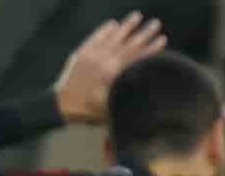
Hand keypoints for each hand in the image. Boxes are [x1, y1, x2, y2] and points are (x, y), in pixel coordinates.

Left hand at [53, 11, 167, 124]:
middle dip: (144, 33)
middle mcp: (104, 60)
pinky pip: (95, 37)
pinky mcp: (82, 52)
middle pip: (128, 43)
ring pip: (112, 36)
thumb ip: (125, 93)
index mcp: (113, 74)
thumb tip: (142, 82)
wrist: (61, 105)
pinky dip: (104, 30)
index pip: (137, 57)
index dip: (151, 48)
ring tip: (137, 16)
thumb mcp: (110, 107)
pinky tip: (113, 23)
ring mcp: (92, 54)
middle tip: (156, 23)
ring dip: (126, 26)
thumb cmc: (87, 110)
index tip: (163, 39)